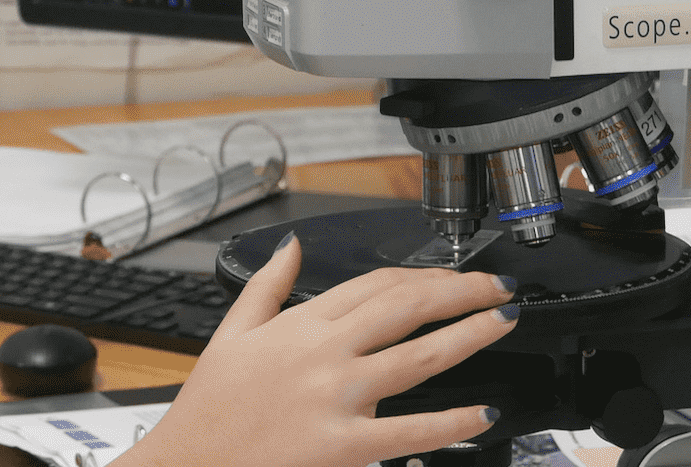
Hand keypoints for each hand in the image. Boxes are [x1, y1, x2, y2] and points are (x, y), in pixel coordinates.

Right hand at [127, 233, 518, 466]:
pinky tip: (482, 412)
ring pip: (417, 357)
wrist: (189, 465)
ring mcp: (336, 398)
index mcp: (300, 324)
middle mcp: (324, 353)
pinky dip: (452, 421)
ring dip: (467, 336)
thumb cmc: (210, 408)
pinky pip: (409, 431)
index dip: (423, 275)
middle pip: (405, 308)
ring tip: (501, 323)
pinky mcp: (342, 445)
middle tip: (496, 288)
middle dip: (459, 292)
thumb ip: (268, 284)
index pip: (375, 284)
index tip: (452, 276)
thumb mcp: (232, 332)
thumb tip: (292, 245)